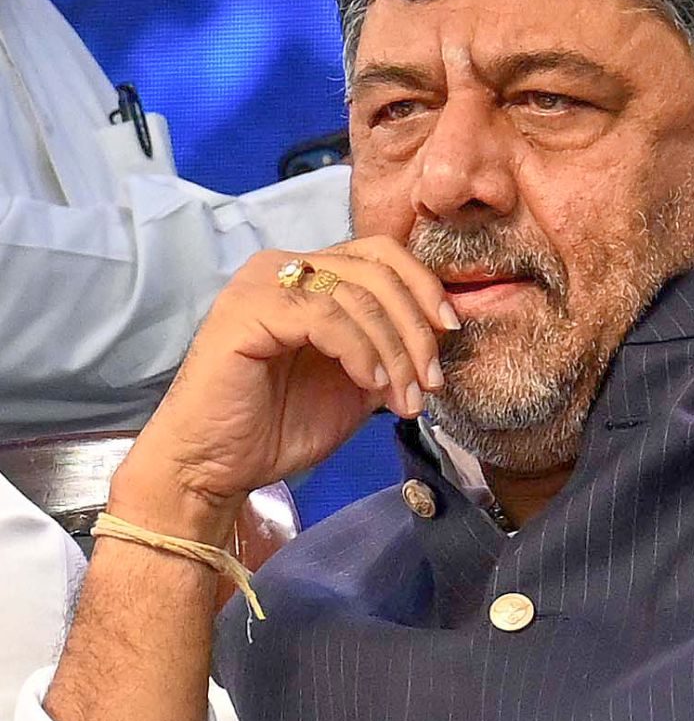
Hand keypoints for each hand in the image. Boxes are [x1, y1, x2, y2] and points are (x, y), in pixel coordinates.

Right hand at [114, 235, 458, 541]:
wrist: (215, 467)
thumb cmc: (278, 426)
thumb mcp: (357, 382)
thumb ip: (390, 349)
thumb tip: (440, 335)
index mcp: (310, 275)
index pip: (381, 253)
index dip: (423, 287)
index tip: (451, 331)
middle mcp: (283, 266)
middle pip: (377, 270)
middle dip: (417, 328)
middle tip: (431, 381)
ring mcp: (262, 283)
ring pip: (357, 295)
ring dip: (395, 351)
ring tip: (404, 398)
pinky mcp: (246, 310)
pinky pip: (324, 315)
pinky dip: (360, 350)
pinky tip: (370, 383)